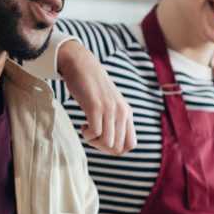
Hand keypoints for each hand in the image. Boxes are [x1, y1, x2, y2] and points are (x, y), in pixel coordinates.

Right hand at [57, 39, 136, 154]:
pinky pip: (95, 133)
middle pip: (118, 148)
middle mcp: (122, 112)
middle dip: (102, 148)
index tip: (103, 139)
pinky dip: (88, 135)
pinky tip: (83, 125)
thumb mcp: (110, 104)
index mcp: (127, 113)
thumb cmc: (92, 87)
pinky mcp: (96, 106)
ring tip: (87, 129)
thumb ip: (115, 119)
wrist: (82, 65)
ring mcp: (110, 109)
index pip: (131, 145)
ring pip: (108, 143)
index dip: (115, 149)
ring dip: (94, 142)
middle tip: (92, 136)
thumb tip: (112, 143)